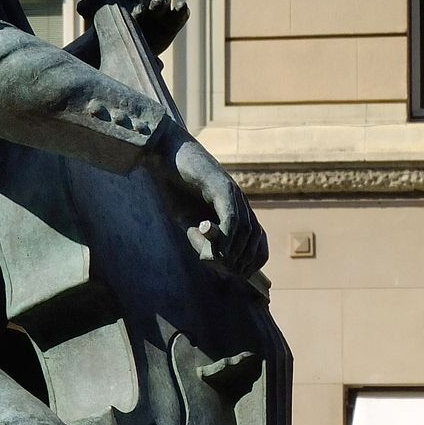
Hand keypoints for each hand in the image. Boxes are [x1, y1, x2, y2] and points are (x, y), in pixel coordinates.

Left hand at [79, 0, 188, 55]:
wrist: (124, 52)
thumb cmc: (110, 30)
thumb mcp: (99, 20)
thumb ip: (93, 10)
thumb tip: (82, 6)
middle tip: (133, 5)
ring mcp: (160, 5)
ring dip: (158, 1)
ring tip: (152, 8)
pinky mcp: (173, 20)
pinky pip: (180, 12)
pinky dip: (181, 10)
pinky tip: (180, 7)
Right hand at [163, 127, 267, 277]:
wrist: (165, 150)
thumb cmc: (175, 184)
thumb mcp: (186, 219)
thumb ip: (199, 238)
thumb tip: (211, 260)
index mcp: (235, 208)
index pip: (258, 239)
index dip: (254, 259)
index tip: (241, 274)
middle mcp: (239, 200)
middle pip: (255, 237)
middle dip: (245, 260)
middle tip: (229, 272)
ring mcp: (232, 192)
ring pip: (245, 230)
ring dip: (235, 252)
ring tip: (221, 263)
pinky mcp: (220, 186)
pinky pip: (230, 216)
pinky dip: (226, 235)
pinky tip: (216, 245)